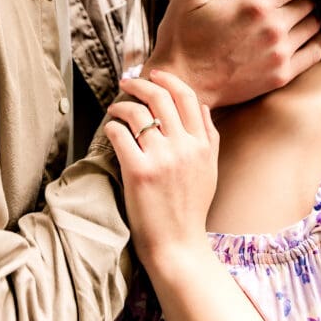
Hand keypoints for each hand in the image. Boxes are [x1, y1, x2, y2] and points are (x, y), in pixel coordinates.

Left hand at [105, 70, 218, 270]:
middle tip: (126, 83)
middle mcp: (185, 147)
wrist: (178, 246)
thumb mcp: (210, 170)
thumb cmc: (190, 209)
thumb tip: (202, 107)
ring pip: (137, 113)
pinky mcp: (139, 172)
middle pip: (161, 98)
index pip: (187, 97)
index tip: (153, 74)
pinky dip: (112, 127)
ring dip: (121, 106)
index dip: (168, 80)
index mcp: (202, 144)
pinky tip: (110, 131)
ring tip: (115, 109)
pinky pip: (120, 134)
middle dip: (140, 84)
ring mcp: (162, 159)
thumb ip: (209, 137)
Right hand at [144, 0, 320, 108]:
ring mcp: (280, 53)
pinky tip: (299, 36)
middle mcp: (274, 27)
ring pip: (316, 25)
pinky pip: (315, 52)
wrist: (181, 84)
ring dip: (309, 16)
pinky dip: (313, 40)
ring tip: (295, 13)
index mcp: (255, 3)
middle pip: (310, 1)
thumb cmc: (181, 37)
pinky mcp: (281, 75)